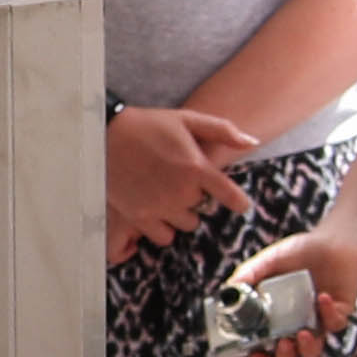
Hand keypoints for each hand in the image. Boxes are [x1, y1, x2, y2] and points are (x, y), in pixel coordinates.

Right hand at [104, 106, 253, 259]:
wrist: (103, 134)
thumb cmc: (147, 125)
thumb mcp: (186, 119)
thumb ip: (222, 130)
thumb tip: (253, 142)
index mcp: (197, 168)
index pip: (232, 197)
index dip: (238, 202)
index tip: (238, 203)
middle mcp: (181, 191)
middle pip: (204, 209)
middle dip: (195, 197)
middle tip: (179, 181)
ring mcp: (160, 206)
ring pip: (186, 224)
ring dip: (179, 212)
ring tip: (165, 193)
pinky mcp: (140, 216)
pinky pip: (163, 236)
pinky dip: (162, 226)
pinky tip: (154, 209)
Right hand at [245, 220, 356, 356]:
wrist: (331, 240)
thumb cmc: (298, 252)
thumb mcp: (269, 260)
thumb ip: (249, 273)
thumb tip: (229, 288)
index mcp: (277, 317)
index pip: (265, 344)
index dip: (259, 354)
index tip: (254, 354)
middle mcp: (297, 324)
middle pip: (291, 354)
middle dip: (285, 355)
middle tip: (281, 344)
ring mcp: (319, 322)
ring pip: (315, 348)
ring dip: (308, 347)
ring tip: (302, 334)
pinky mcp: (341, 313)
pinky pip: (336, 323)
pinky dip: (328, 314)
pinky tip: (321, 297)